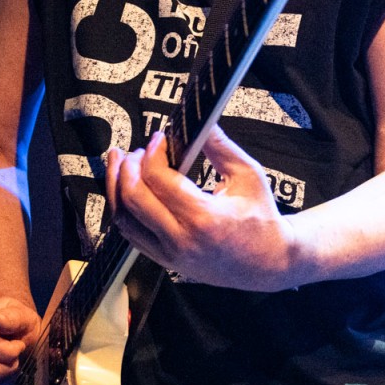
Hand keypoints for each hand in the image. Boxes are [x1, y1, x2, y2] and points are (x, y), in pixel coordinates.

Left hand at [105, 125, 296, 290]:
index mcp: (204, 218)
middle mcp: (181, 239)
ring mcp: (170, 254)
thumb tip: (202, 121)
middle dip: (128, 167)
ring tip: (121, 164)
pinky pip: (130, 235)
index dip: (153, 152)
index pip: (158, 179)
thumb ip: (221, 147)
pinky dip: (123, 210)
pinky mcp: (165, 261)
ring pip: (124, 219)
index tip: (159, 138)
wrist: (268, 263)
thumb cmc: (262, 220)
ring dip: (116, 188)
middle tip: (137, 151)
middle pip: (133, 198)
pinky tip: (126, 191)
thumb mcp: (249, 176)